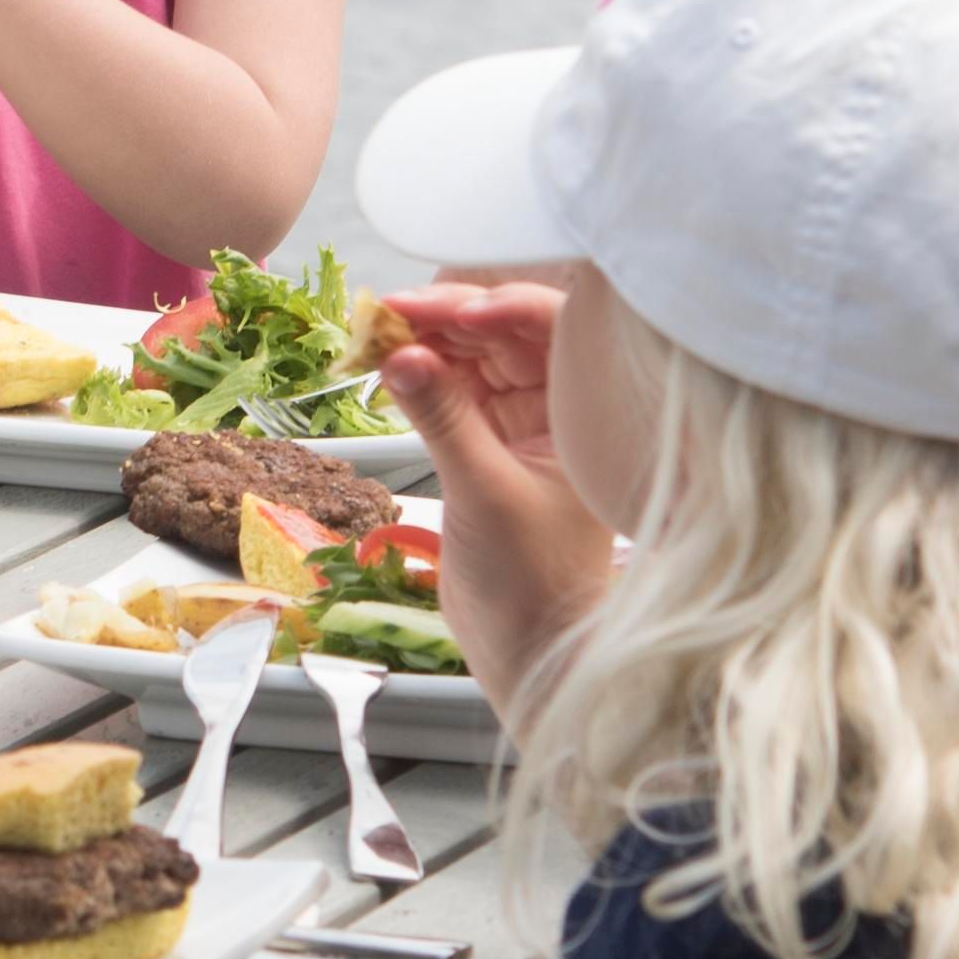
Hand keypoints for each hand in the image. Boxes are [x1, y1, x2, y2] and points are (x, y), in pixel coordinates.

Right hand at [379, 273, 614, 682]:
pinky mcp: (486, 446)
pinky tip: (384, 364)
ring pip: (471, 360)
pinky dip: (418, 376)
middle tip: (389, 311)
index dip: (498, 307)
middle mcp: (557, 410)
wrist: (530, 651)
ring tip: (373, 332)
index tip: (445, 308)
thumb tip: (399, 354)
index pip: (550, 331)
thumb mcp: (484, 491)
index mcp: (585, 414)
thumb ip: (443, 417)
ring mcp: (520, 426)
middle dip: (448, 318)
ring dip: (425, 341)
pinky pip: (451, 392)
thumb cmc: (534, 582)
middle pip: (503, 336)